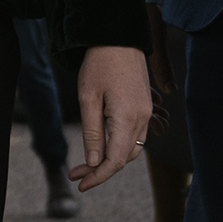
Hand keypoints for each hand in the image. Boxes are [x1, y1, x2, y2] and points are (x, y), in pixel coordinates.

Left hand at [70, 43, 152, 189]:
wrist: (119, 37)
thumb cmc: (99, 64)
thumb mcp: (88, 98)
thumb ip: (92, 133)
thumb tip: (94, 163)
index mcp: (128, 118)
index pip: (115, 161)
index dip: (98, 177)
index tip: (80, 184)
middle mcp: (142, 119)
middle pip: (124, 158)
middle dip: (101, 170)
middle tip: (76, 174)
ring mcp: (146, 113)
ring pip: (131, 149)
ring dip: (110, 159)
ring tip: (85, 163)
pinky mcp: (144, 107)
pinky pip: (135, 136)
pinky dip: (119, 146)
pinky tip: (101, 145)